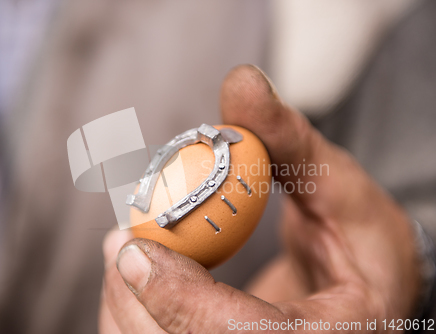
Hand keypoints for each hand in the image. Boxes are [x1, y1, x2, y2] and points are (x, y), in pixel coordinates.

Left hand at [99, 65, 420, 332]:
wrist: (360, 287)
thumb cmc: (358, 237)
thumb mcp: (334, 181)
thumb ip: (284, 137)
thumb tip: (242, 81)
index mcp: (331, 333)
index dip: (182, 301)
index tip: (133, 249)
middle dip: (137, 300)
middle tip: (117, 242)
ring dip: (127, 306)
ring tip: (123, 252)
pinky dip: (134, 315)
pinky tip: (136, 278)